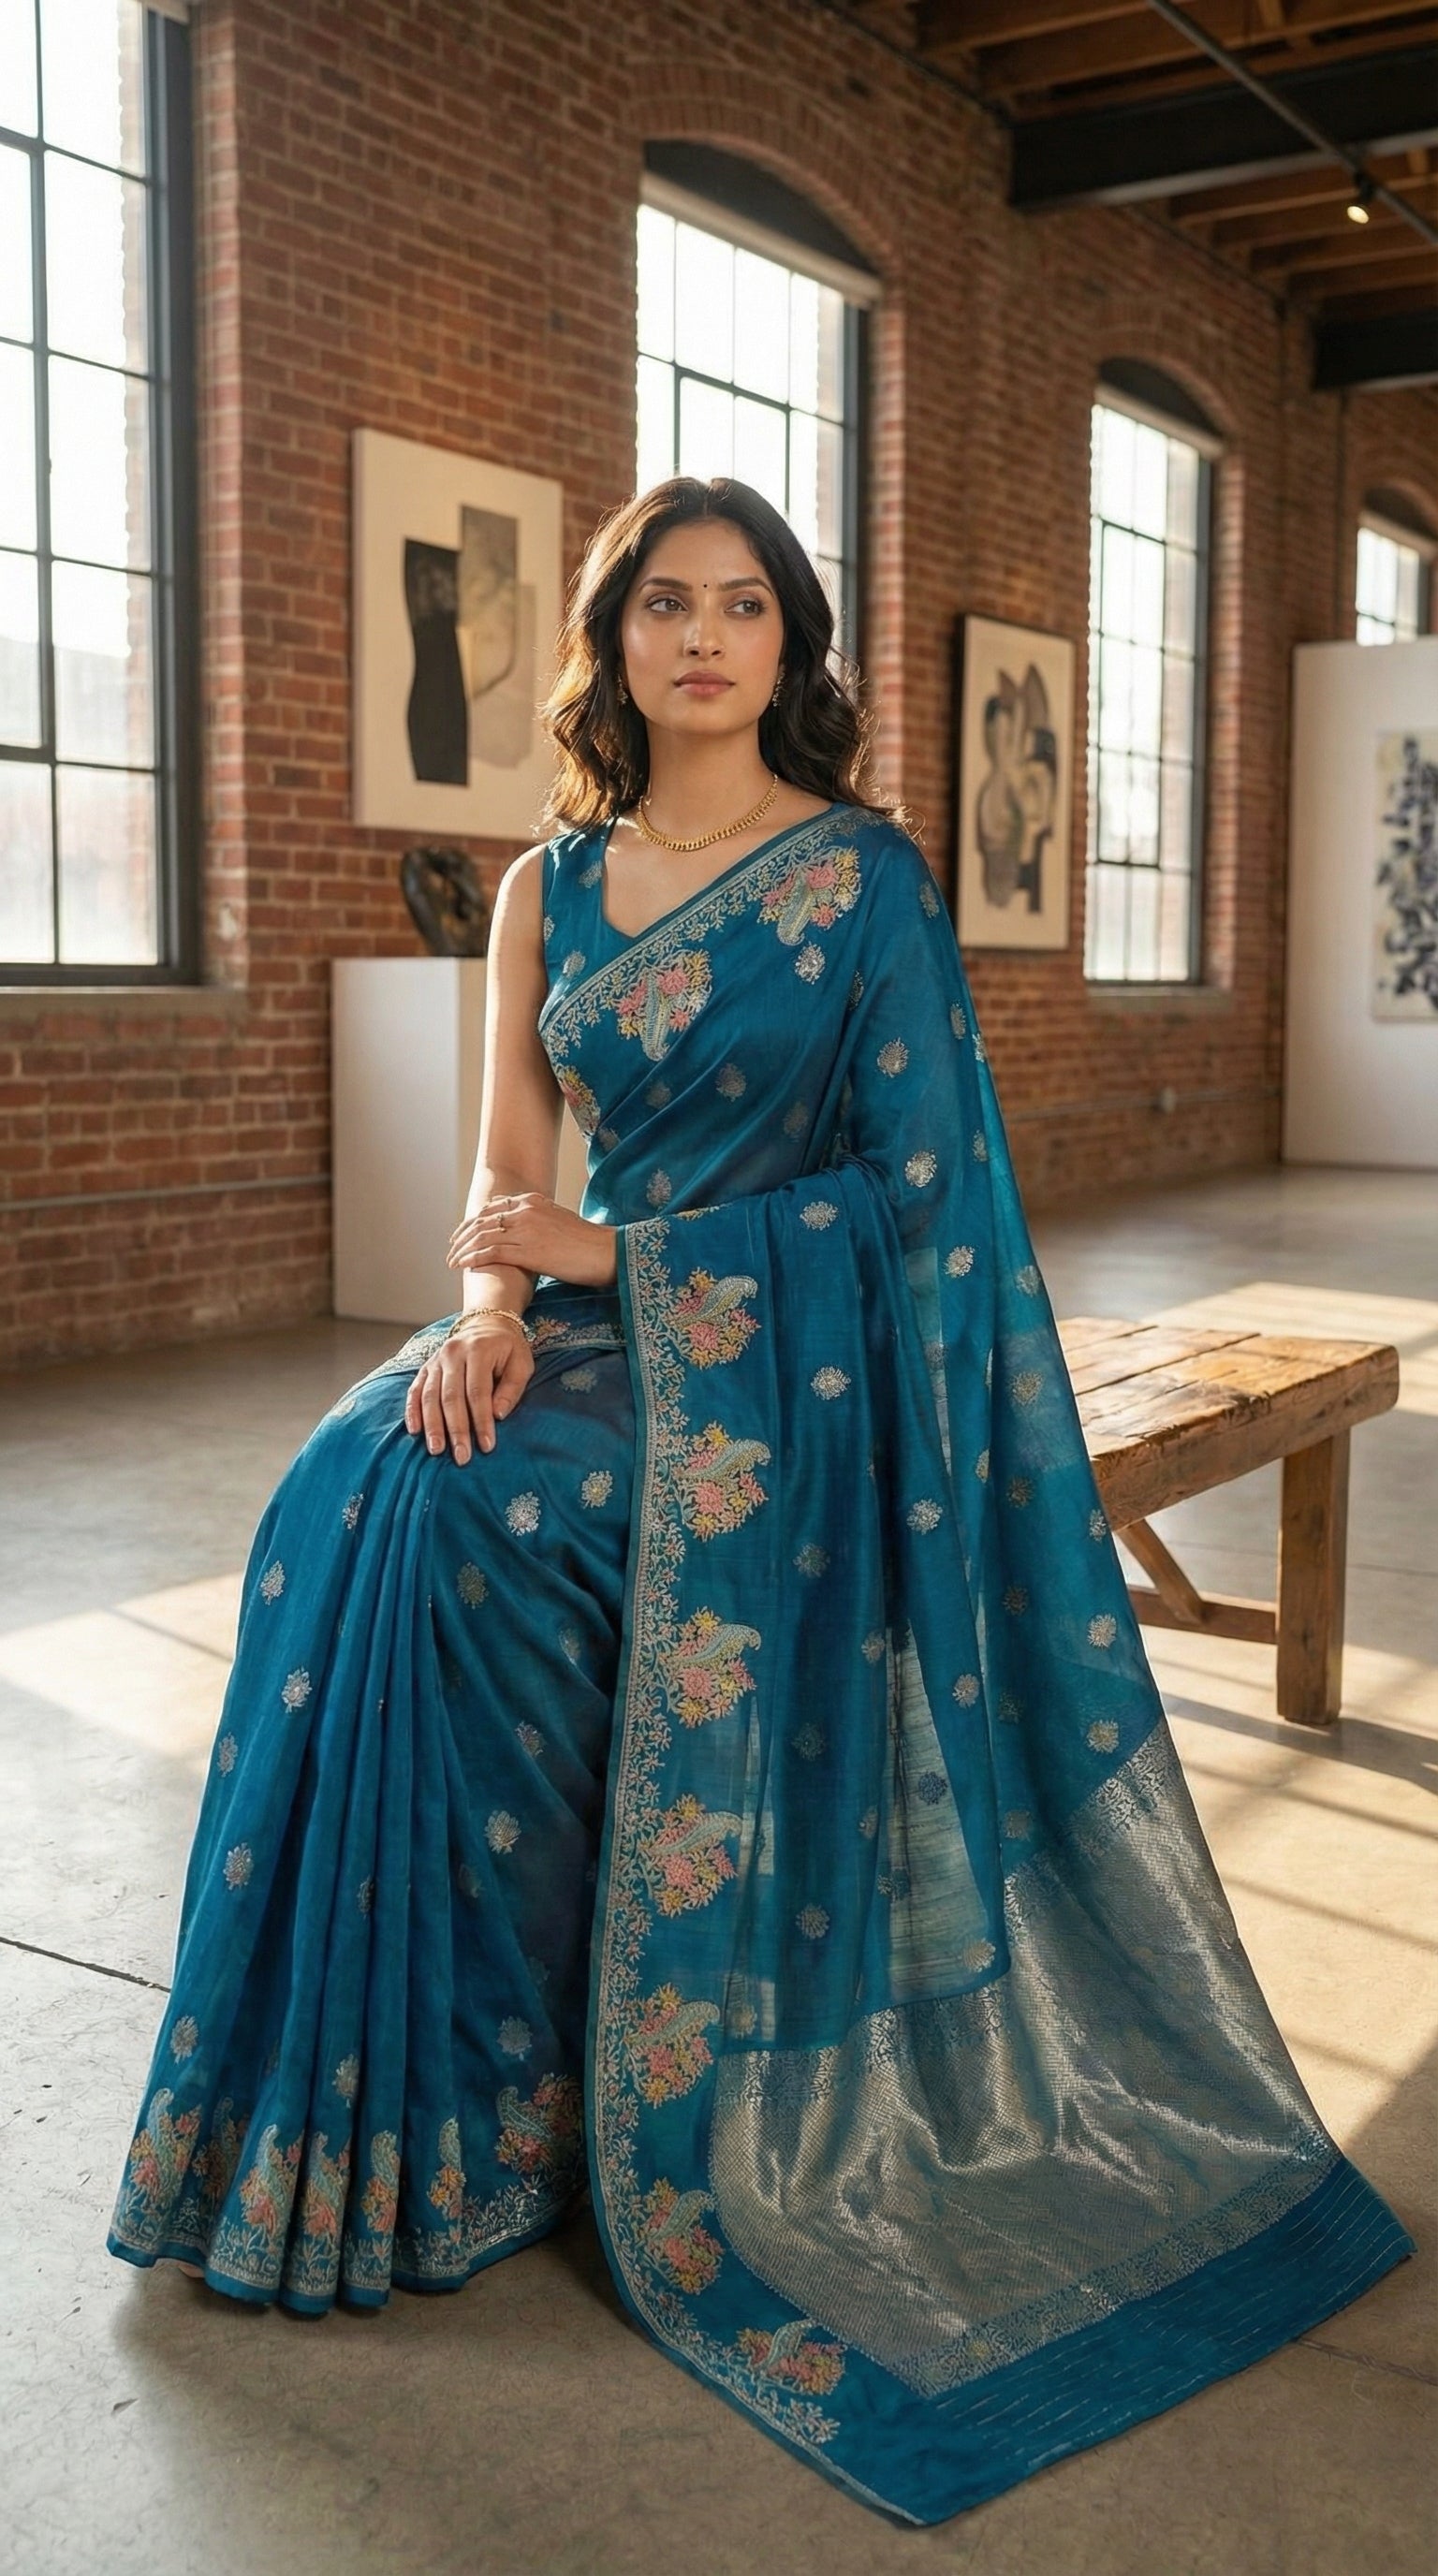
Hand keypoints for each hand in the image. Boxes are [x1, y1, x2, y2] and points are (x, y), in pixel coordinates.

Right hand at [403, 1320, 533, 1462]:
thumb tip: (498, 1415)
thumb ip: (512, 1388)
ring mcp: (436, 1360)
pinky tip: (415, 1431)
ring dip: (433, 1426)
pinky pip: (415, 1390)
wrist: (487, 1323)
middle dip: (456, 1430)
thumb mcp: (521, 1363)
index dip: (481, 1421)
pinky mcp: (426, 1367)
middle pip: (451, 1397)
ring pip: (430, 1396)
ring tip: (437, 1450)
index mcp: (478, 1351)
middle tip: (461, 1457)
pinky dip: (413, 1411)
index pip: (478, 1392)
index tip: (486, 1446)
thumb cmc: (508, 1349)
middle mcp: (453, 1354)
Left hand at [447, 1192, 617, 1289]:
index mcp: (532, 1201)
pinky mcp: (528, 1251)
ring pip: (482, 1237)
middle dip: (462, 1236)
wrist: (606, 1252)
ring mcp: (526, 1231)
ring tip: (452, 1262)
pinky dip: (473, 1259)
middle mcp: (525, 1212)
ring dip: (463, 1250)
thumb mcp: (559, 1220)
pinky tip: (464, 1267)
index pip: (491, 1208)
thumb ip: (537, 1219)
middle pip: (481, 1221)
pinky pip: (492, 1253)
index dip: (472, 1222)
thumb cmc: (587, 1242)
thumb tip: (521, 1226)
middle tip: (451, 1250)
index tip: (462, 1235)